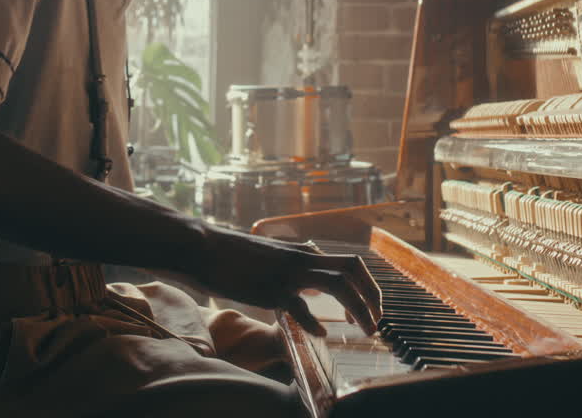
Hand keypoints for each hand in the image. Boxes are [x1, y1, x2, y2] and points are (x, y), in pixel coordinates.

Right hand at [192, 226, 381, 336]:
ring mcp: (289, 273)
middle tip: (377, 321)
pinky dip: (315, 322)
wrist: (203, 247)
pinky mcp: (271, 289)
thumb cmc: (234, 255)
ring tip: (364, 329)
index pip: (351, 264)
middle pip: (354, 270)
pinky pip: (301, 307)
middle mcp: (303, 258)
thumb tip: (311, 288)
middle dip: (373, 296)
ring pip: (339, 285)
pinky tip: (321, 334)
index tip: (372, 308)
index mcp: (305, 251)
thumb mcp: (273, 256)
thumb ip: (295, 267)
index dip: (368, 286)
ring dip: (358, 308)